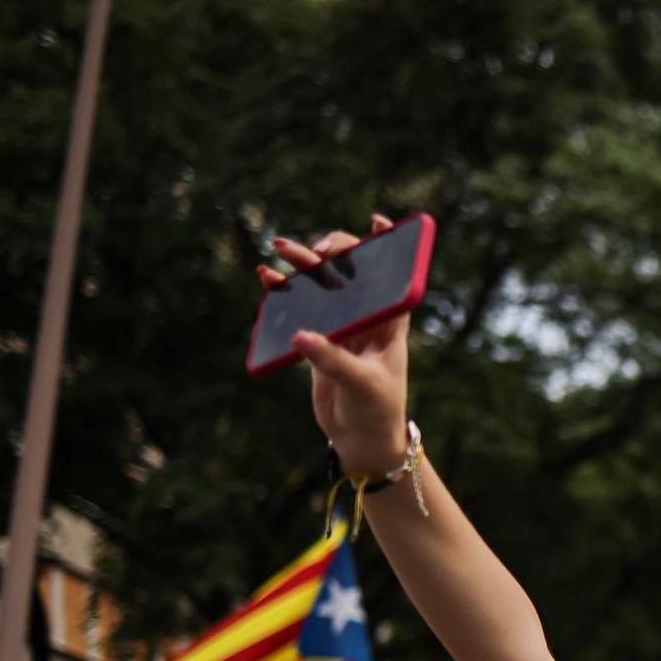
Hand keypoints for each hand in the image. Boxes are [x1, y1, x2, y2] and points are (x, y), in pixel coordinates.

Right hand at [259, 213, 409, 475]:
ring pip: (321, 288)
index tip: (378, 221)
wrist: (361, 439)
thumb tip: (302, 336)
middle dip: (333, 253)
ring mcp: (340, 328)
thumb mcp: (362, 385)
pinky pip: (300, 309)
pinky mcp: (318, 341)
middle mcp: (366, 320)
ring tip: (276, 249)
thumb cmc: (376, 410)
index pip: (393, 279)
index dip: (389, 249)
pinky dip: (283, 293)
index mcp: (389, 324)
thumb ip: (333, 360)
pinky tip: (267, 279)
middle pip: (350, 274)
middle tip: (315, 249)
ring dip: (302, 267)